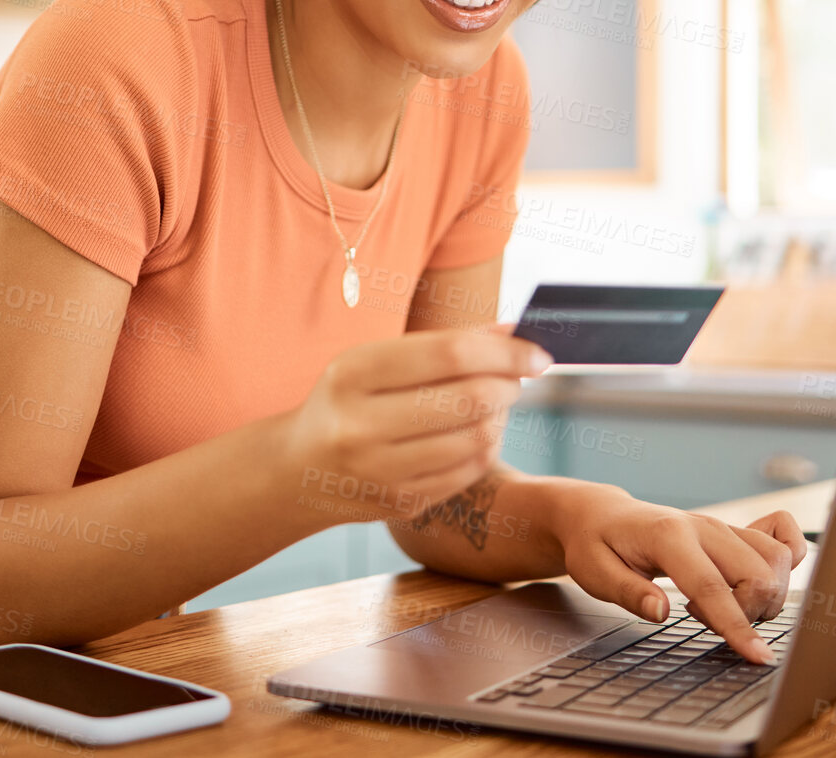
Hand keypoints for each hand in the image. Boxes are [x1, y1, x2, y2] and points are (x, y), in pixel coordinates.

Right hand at [281, 329, 551, 524]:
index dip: (505, 353)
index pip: (450, 354)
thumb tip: (512, 331)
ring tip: (496, 403)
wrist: (298, 468)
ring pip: (476, 440)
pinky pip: (468, 472)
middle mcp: (360, 425)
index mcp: (353, 373)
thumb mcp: (377, 360)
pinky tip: (479, 432)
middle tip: (517, 378)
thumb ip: (443, 344)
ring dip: (501, 417)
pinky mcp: (398, 504)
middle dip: (508, 384)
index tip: (538, 353)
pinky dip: (487, 447)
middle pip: (469, 399)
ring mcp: (378, 471)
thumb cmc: (349, 399)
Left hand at [553, 488, 808, 664]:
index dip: (736, 625)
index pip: (711, 586)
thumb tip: (660, 612)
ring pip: (777, 561)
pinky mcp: (736, 531)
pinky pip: (784, 538)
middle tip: (697, 616)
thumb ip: (628, 592)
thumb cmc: (597, 544)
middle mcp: (705, 526)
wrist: (604, 515)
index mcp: (669, 535)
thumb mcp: (594, 572)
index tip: (759, 658)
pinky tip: (752, 579)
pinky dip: (787, 560)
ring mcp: (724, 526)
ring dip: (762, 596)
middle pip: (757, 576)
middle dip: (745, 613)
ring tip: (715, 602)